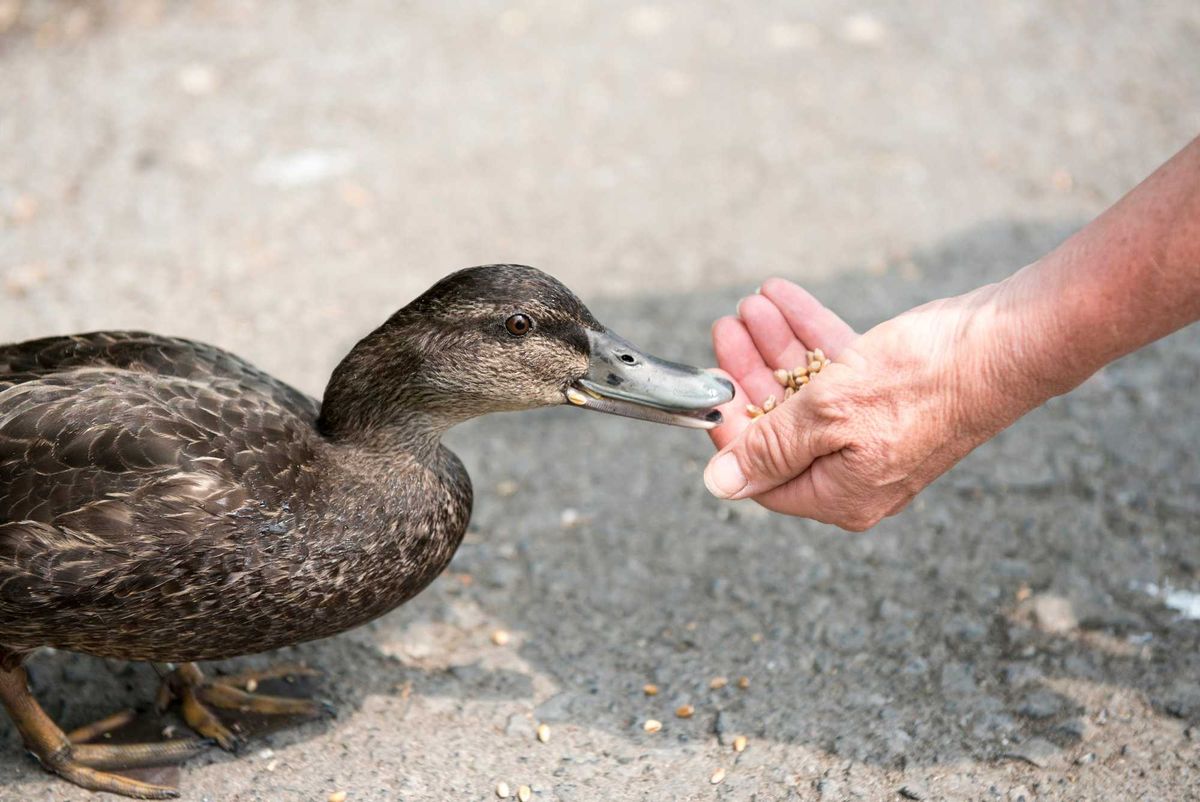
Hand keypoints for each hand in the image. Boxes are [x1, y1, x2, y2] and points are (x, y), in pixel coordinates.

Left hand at [704, 278, 1034, 529]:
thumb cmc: (923, 383)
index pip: (763, 476)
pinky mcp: (893, 394)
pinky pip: (839, 368)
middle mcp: (858, 471)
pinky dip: (810, 334)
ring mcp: (877, 432)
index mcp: (841, 495)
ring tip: (750, 305)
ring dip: (776, 345)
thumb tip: (721, 485)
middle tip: (727, 330)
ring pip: (809, 390)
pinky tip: (783, 297)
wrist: (1006, 343)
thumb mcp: (829, 415)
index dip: (732, 432)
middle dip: (750, 373)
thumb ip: (770, 448)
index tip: (712, 388)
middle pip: (782, 427)